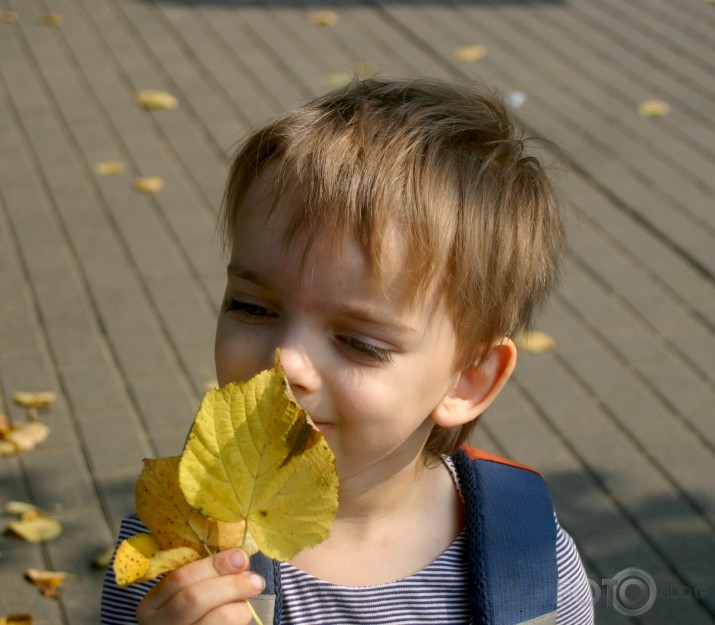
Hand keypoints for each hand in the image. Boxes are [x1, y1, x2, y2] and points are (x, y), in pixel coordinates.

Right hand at [136, 550, 264, 624]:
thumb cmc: (187, 613)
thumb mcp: (185, 593)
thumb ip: (206, 575)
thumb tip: (239, 558)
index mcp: (153, 604)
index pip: (180, 578)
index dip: (214, 565)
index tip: (240, 557)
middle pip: (195, 598)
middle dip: (231, 585)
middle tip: (256, 581)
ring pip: (215, 620)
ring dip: (240, 607)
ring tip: (250, 601)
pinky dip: (239, 620)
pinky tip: (242, 614)